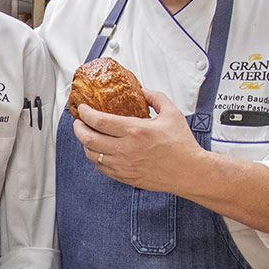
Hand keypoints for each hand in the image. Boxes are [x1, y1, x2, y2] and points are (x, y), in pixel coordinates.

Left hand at [73, 89, 209, 195]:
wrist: (189, 172)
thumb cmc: (183, 146)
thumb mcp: (171, 113)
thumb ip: (155, 97)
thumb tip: (142, 92)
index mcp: (135, 131)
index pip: (98, 121)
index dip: (85, 113)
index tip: (82, 109)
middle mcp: (126, 149)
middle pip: (88, 138)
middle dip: (78, 128)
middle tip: (79, 122)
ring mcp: (123, 165)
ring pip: (92, 155)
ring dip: (85, 144)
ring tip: (88, 135)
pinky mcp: (125, 177)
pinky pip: (101, 168)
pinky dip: (96, 158)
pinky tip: (100, 151)